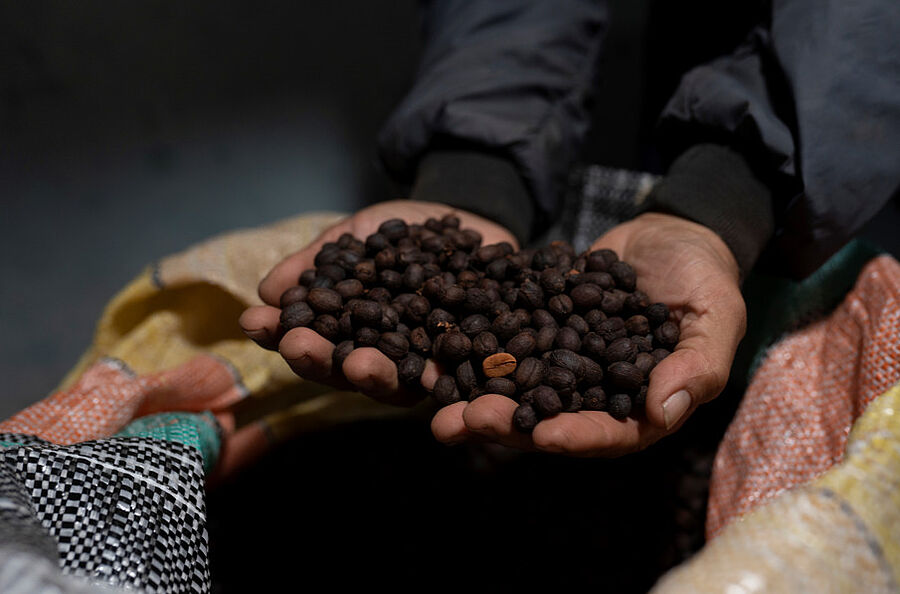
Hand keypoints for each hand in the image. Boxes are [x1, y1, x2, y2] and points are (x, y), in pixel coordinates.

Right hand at [239, 200, 517, 404]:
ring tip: (357, 364)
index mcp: (349, 332)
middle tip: (298, 346)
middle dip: (319, 360)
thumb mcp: (357, 234)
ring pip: (396, 382)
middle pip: (345, 371)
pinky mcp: (469, 364)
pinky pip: (456, 376)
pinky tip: (430, 371)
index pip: (310, 339)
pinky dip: (441, 376)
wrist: (470, 218)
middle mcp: (383, 357)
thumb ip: (320, 260)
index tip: (256, 322)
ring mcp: (425, 364)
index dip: (280, 333)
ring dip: (373, 376)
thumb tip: (267, 290)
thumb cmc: (405, 233)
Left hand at [432, 212, 746, 455]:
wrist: (672, 233)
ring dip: (474, 391)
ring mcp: (562, 361)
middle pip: (547, 418)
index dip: (576, 437)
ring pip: (515, 385)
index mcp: (638, 406)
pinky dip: (471, 343)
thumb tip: (662, 412)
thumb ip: (698, 366)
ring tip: (432, 393)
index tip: (544, 436)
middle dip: (505, 422)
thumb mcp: (717, 317)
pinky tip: (435, 343)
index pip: (607, 434)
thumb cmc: (706, 278)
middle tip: (462, 420)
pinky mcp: (539, 329)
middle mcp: (593, 393)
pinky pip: (503, 340)